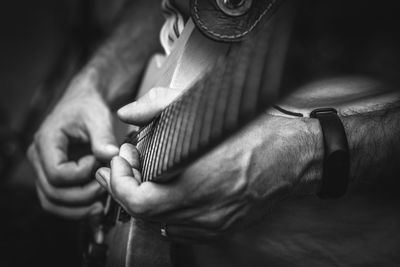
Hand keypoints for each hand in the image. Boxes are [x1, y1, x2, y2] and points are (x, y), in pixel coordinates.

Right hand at [28, 74, 118, 218]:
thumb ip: (103, 137)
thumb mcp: (98, 116)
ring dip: (78, 209)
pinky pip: (57, 202)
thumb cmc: (88, 108)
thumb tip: (112, 156)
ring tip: (102, 205)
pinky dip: (76, 209)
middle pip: (52, 193)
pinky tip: (96, 206)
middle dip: (83, 196)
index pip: (57, 173)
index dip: (82, 174)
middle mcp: (38, 159)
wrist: (82, 105)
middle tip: (106, 187)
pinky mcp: (52, 179)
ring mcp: (43, 171)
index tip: (99, 161)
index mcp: (46, 141)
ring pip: (52, 203)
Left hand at [96, 88, 322, 241]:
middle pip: (145, 214)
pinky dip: (166, 214)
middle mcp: (203, 210)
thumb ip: (158, 106)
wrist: (291, 156)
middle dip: (125, 188)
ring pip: (161, 224)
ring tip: (141, 177)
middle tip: (120, 167)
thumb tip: (128, 113)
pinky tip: (168, 195)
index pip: (138, 200)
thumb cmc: (254, 132)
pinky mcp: (223, 227)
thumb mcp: (204, 108)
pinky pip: (183, 229)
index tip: (120, 159)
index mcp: (195, 182)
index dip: (119, 181)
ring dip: (145, 201)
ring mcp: (214, 223)